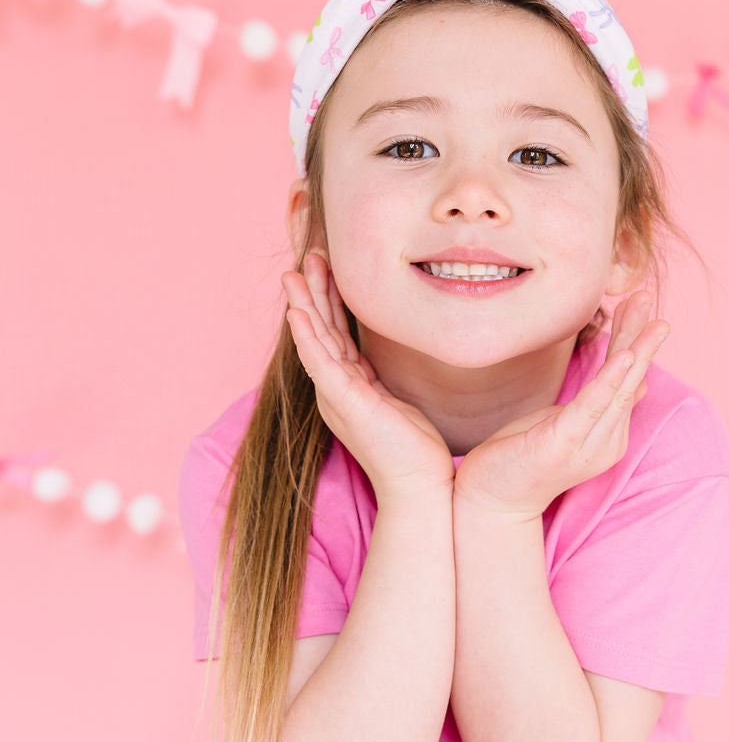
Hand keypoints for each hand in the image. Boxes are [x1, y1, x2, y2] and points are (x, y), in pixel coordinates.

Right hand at [282, 254, 454, 503]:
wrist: (420, 486)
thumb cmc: (416, 450)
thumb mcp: (398, 402)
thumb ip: (385, 378)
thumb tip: (390, 355)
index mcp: (350, 387)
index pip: (336, 335)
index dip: (330, 301)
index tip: (329, 267)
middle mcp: (337, 389)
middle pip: (321, 331)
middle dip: (314, 292)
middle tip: (308, 255)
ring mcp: (337, 395)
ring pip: (315, 340)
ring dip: (304, 304)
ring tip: (294, 273)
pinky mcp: (342, 402)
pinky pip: (319, 362)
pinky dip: (307, 336)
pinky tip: (297, 313)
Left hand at [453, 290, 669, 521]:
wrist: (490, 501)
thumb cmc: (521, 458)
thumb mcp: (565, 422)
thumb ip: (599, 400)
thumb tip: (637, 377)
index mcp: (608, 433)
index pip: (626, 379)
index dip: (633, 338)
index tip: (638, 301)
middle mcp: (607, 441)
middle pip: (629, 379)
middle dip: (642, 337)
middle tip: (651, 298)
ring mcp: (588, 445)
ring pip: (619, 389)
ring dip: (637, 351)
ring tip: (655, 322)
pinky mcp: (564, 445)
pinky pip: (592, 407)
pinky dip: (611, 380)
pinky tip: (626, 357)